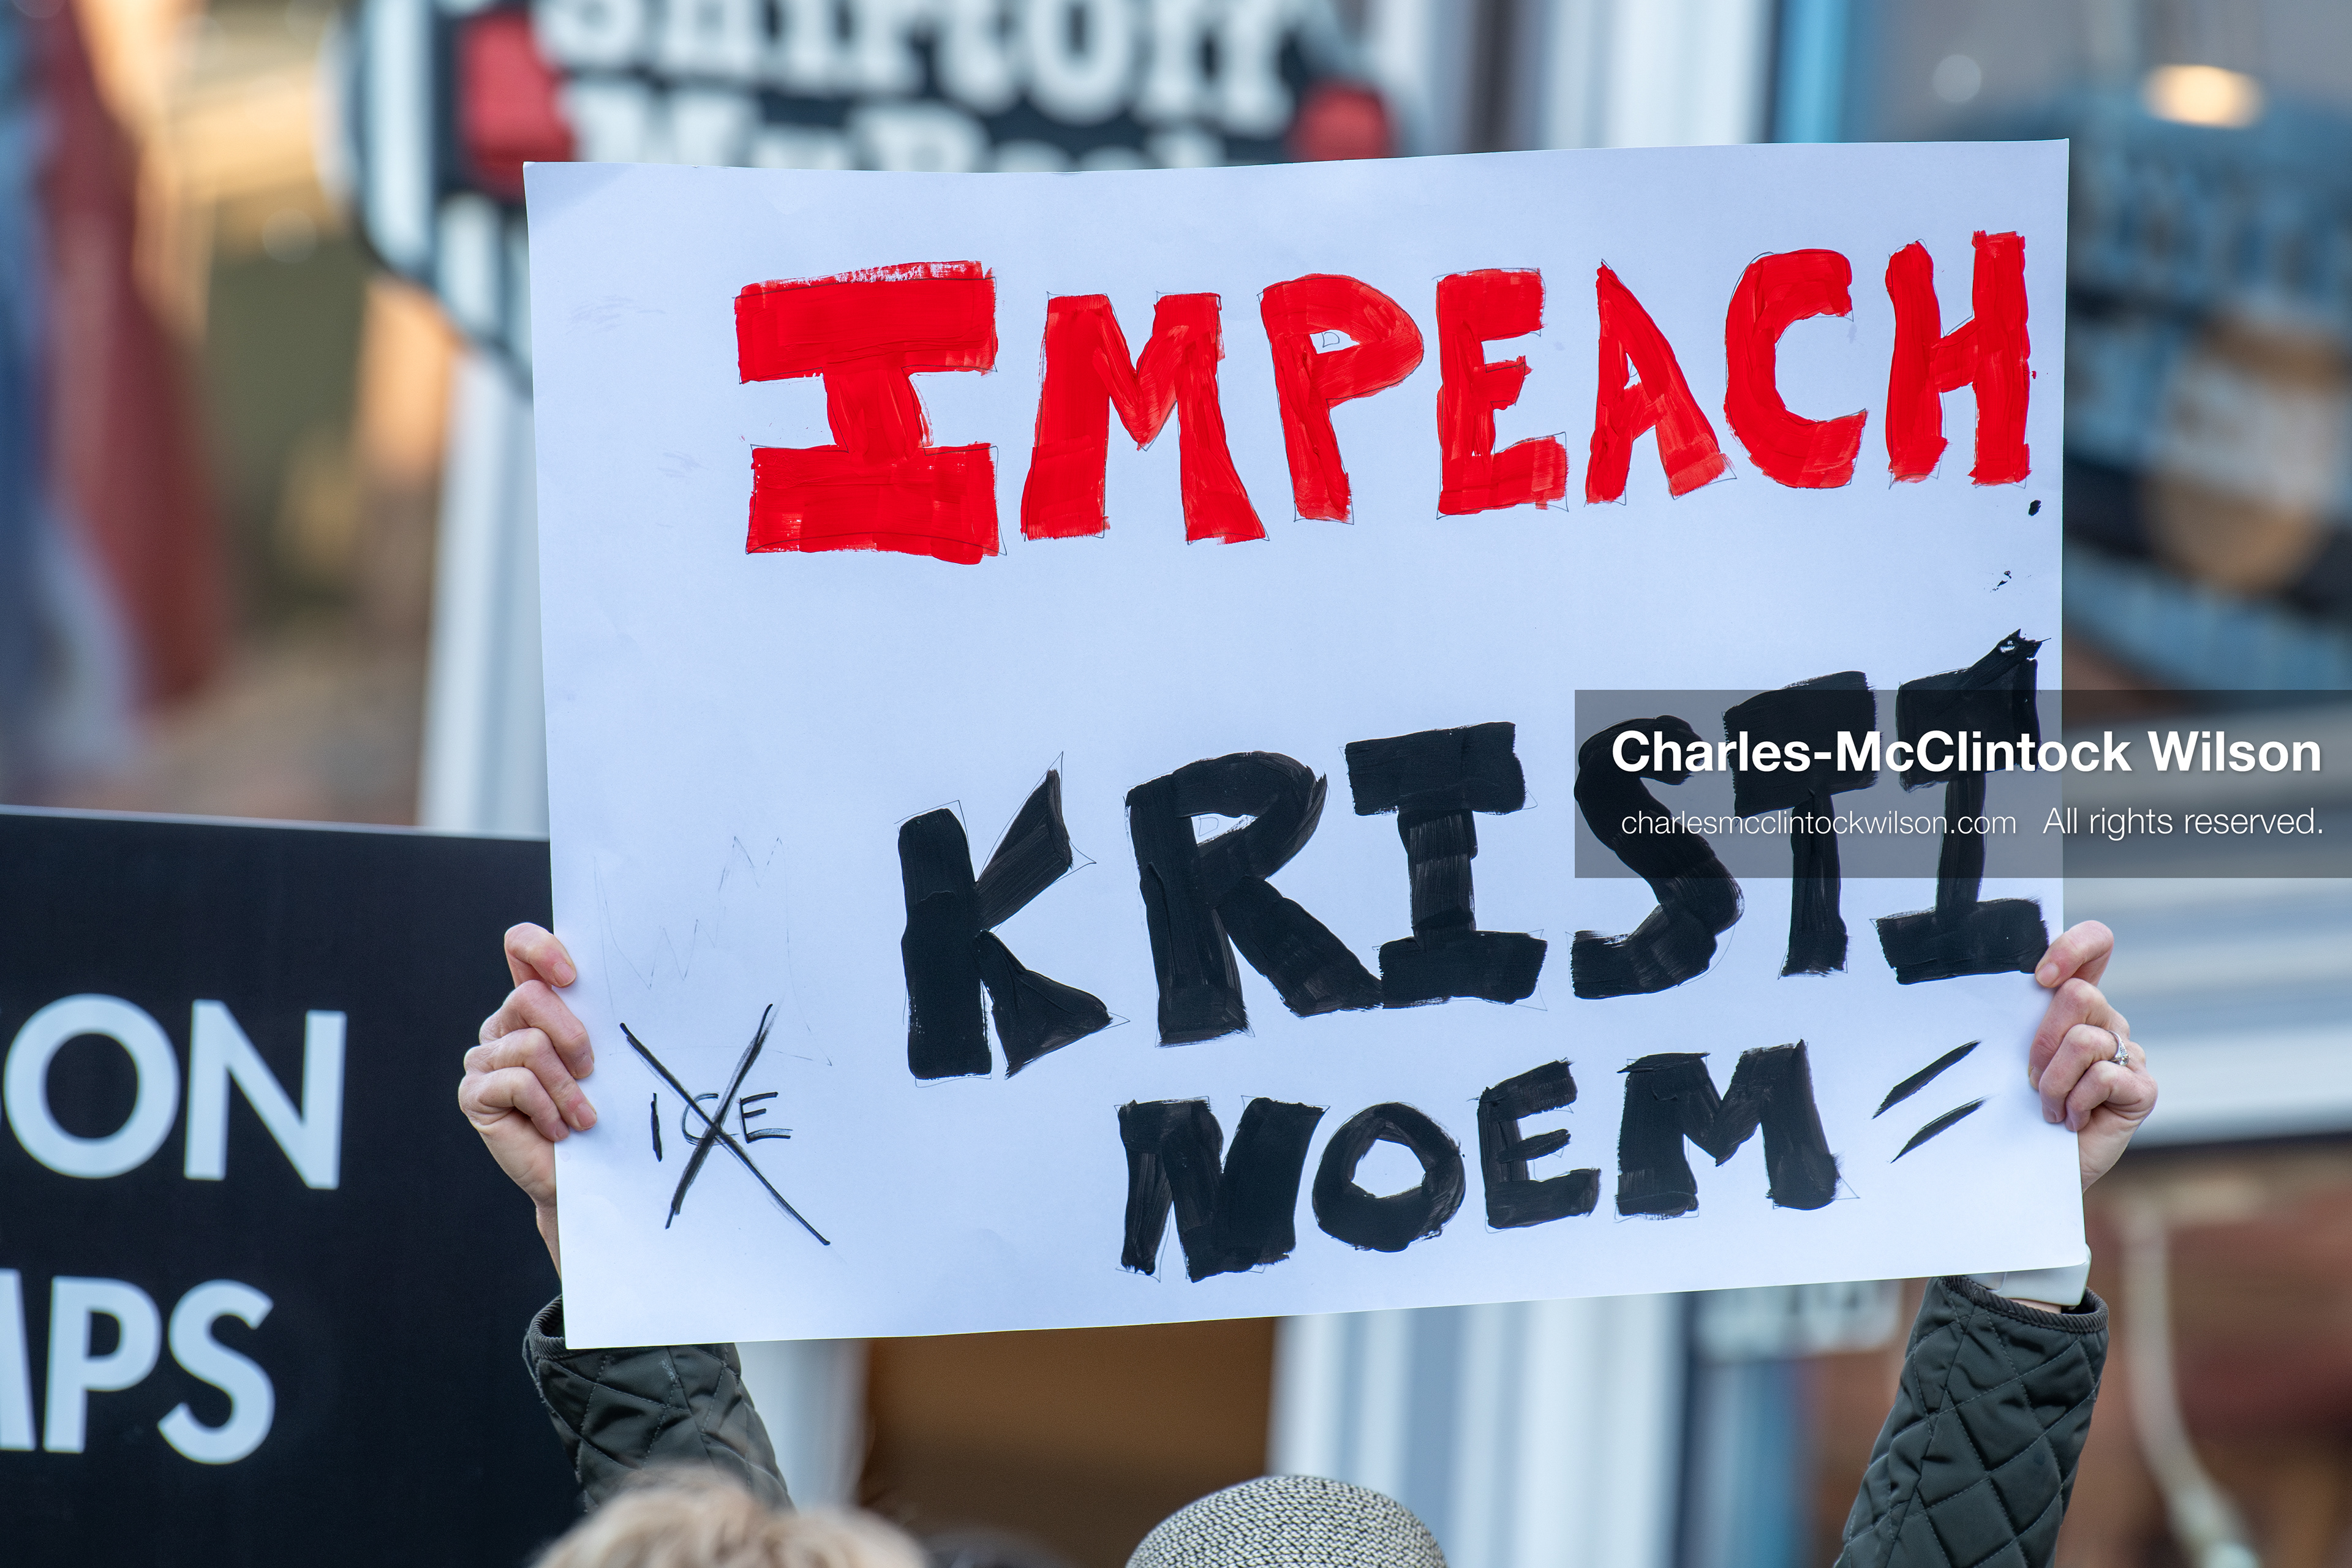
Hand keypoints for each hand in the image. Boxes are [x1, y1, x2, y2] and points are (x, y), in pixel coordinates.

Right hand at [459, 923, 595, 1271]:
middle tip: (591, 1070)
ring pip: (530, 1045)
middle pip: (529, 997)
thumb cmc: (603, 1108)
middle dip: (572, 1034)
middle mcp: (504, 1025)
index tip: (574, 976)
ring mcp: (484, 1059)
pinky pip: (517, 1082)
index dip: (541, 948)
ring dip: (567, 1086)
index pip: (520, 946)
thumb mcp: (604, 1054)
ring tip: (582, 1115)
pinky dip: (549, 1107)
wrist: (588, 1173)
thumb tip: (620, 981)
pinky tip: (560, 1129)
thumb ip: (595, 1016)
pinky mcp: (475, 1094)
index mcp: (535, 1004)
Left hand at [2029, 921, 2156, 1189]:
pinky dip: (2075, 1102)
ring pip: (2084, 1040)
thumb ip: (2019, 1015)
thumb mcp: (2009, 1052)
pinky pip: (2103, 1077)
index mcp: (2076, 1004)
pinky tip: (2072, 1121)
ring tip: (2049, 1107)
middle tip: (2030, 1077)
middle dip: (2042, 1039)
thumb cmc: (2015, 1105)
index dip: (2074, 946)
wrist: (2030, 1164)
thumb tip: (2020, 985)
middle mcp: (2108, 1021)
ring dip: (2053, 1081)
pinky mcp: (2142, 1089)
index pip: (2096, 945)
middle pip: (2079, 995)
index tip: (2040, 976)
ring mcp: (2130, 1054)